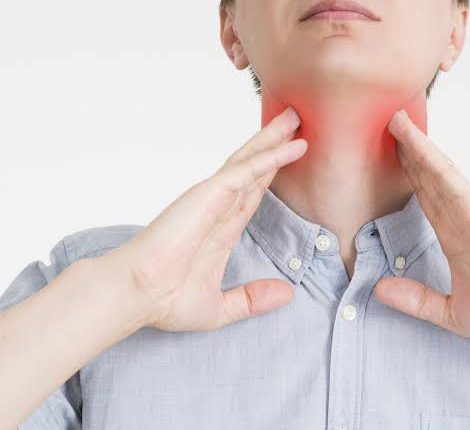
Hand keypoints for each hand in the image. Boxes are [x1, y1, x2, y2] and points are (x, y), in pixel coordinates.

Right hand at [96, 106, 306, 331]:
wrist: (137, 295)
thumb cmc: (165, 300)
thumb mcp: (222, 306)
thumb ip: (253, 299)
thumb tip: (288, 294)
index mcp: (221, 228)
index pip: (253, 192)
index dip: (271, 172)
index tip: (287, 155)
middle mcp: (218, 207)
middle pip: (254, 168)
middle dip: (274, 144)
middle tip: (295, 121)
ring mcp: (213, 197)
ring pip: (251, 161)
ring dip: (274, 139)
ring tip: (295, 118)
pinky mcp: (211, 194)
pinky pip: (247, 171)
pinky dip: (272, 157)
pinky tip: (293, 145)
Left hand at [374, 109, 469, 340]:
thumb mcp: (449, 311)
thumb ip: (415, 300)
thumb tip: (380, 290)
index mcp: (455, 238)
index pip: (426, 200)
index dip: (410, 179)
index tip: (392, 160)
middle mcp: (459, 219)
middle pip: (428, 179)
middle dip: (409, 155)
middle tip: (388, 127)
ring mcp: (467, 211)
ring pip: (435, 170)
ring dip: (415, 145)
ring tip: (395, 119)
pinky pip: (446, 177)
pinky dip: (428, 156)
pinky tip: (411, 138)